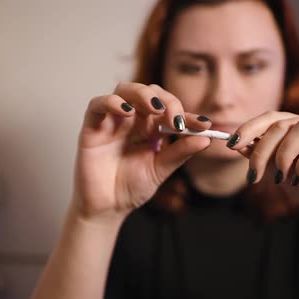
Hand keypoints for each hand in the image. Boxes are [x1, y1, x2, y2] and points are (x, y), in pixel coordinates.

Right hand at [70, 82, 211, 223]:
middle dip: (167, 101)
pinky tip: (126, 111)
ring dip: (142, 94)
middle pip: (149, 93)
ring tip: (156, 108)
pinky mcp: (92, 127)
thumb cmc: (131, 187)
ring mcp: (112, 121)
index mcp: (151, 128)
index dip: (188, 115)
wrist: (107, 207)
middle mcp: (133, 120)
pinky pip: (97, 104)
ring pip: (124, 90)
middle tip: (176, 119)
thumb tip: (206, 139)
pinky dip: (111, 102)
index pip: (170, 110)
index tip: (203, 125)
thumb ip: (180, 153)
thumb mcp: (160, 170)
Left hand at [229, 111, 298, 228]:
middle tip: (254, 174)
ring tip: (280, 179)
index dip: (250, 127)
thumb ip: (265, 160)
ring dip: (284, 154)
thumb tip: (238, 145)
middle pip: (283, 124)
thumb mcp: (283, 176)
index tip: (231, 144)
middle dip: (262, 149)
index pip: (272, 117)